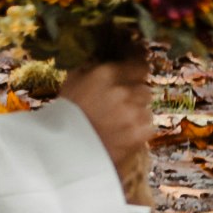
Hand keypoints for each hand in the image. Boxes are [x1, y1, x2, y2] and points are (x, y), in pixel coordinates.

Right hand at [60, 57, 153, 207]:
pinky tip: (122, 133)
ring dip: (136, 112)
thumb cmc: (64, 116)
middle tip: (120, 105)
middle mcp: (122, 90)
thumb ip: (92, 68)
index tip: (137, 73)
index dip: (138, 69)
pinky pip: (148, 125)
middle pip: (144, 87)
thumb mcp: (72, 82)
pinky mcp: (140, 133)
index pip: (138, 63)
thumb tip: (106, 60)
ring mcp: (133, 112)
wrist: (64, 153)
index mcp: (105, 74)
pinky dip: (138, 128)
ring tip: (118, 122)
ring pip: (146, 107)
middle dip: (135, 94)